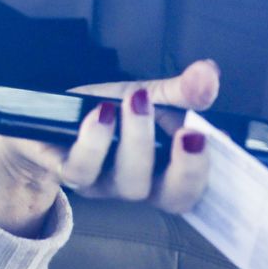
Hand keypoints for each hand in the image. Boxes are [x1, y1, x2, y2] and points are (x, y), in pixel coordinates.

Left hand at [0, 59, 220, 234]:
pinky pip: (83, 169)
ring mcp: (104, 183)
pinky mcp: (69, 172)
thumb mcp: (148, 95)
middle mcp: (140, 184)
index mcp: (167, 171)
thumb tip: (210, 72)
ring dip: (139, 140)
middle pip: (173, 196)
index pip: (199, 186)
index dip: (212, 172)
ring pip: (131, 182)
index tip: (220, 141)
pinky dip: (95, 140)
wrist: (47, 118)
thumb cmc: (106, 112)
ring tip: (137, 102)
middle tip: (190, 132)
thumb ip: (182, 90)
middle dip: (187, 167)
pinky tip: (101, 113)